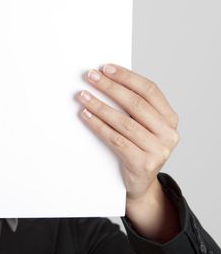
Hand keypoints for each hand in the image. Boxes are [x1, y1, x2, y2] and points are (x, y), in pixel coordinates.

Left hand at [77, 63, 180, 241]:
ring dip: (99, 105)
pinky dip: (98, 125)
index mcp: (170, 118)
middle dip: (110, 87)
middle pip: (135, 103)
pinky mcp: (143, 163)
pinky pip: (116, 139)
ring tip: (82, 96)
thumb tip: (105, 79)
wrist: (139, 184)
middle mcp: (168, 133)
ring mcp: (158, 150)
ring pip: (123, 122)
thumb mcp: (142, 127)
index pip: (150, 90)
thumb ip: (133, 107)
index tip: (106, 68)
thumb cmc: (136, 148)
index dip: (127, 77)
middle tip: (90, 77)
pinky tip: (85, 116)